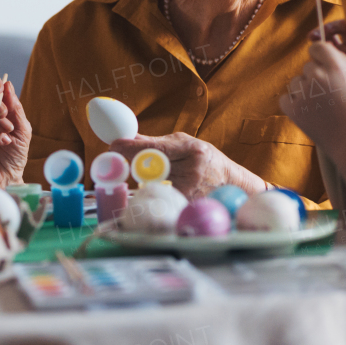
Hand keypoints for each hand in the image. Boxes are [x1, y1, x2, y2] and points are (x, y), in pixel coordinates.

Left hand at [109, 133, 259, 198]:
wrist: (232, 185)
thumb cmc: (208, 160)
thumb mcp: (186, 143)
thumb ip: (157, 142)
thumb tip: (128, 137)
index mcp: (192, 150)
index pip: (154, 148)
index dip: (130, 148)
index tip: (113, 146)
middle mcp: (192, 171)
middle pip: (149, 168)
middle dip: (132, 165)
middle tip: (121, 161)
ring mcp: (189, 192)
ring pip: (151, 186)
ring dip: (141, 181)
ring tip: (148, 175)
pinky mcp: (185, 207)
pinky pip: (160, 199)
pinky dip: (152, 193)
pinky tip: (157, 189)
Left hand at [280, 41, 345, 159]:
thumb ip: (343, 59)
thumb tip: (331, 42)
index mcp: (336, 66)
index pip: (317, 47)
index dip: (320, 55)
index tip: (324, 64)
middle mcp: (317, 76)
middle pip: (308, 65)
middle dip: (315, 75)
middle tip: (327, 92)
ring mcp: (303, 93)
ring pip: (296, 81)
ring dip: (305, 90)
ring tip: (321, 105)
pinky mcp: (292, 108)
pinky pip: (286, 97)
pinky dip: (295, 103)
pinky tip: (309, 111)